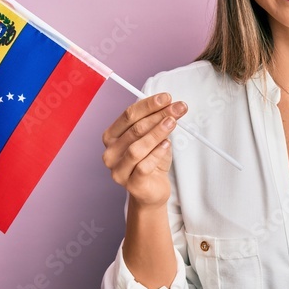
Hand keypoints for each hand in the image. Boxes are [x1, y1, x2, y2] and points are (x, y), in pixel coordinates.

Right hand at [101, 92, 187, 208]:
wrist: (152, 190)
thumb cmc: (151, 161)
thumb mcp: (153, 138)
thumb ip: (156, 122)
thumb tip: (171, 105)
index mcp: (112, 136)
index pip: (128, 115)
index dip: (148, 104)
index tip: (167, 98)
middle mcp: (110, 152)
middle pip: (135, 129)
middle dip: (158, 116)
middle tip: (178, 108)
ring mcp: (118, 170)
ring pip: (137, 147)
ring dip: (157, 132)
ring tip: (172, 123)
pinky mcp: (131, 184)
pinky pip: (143, 166)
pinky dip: (156, 154)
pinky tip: (166, 145)